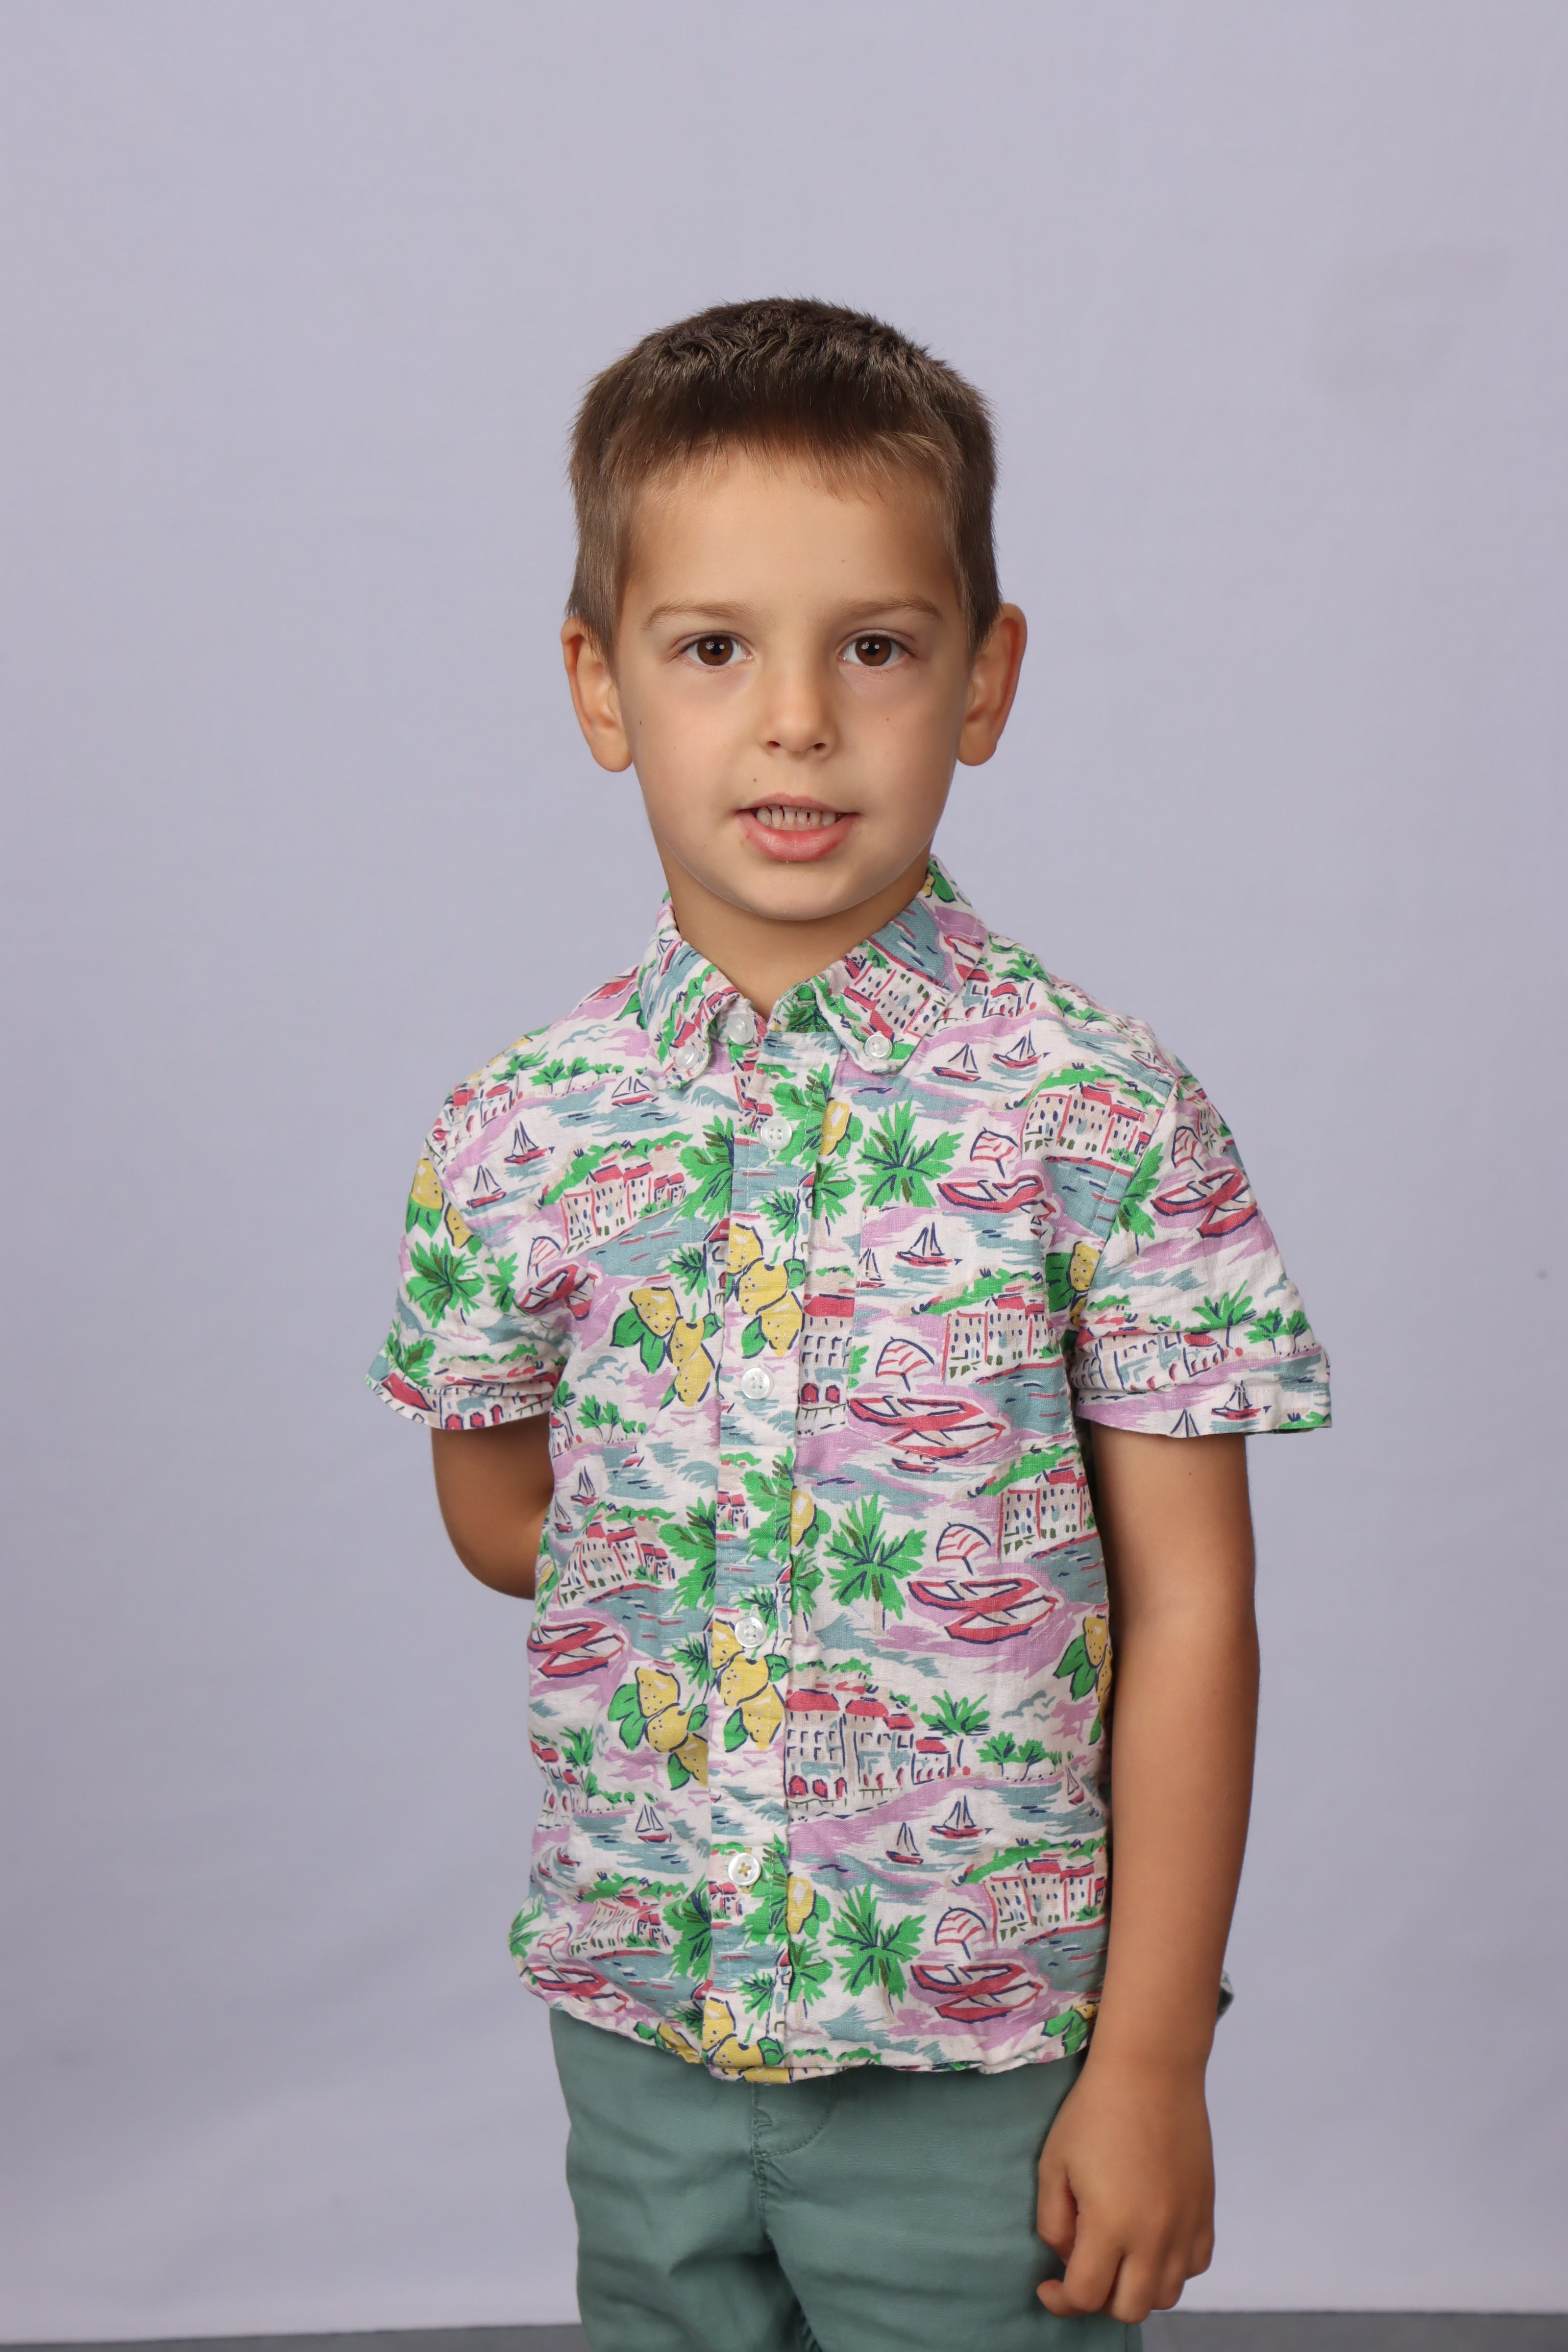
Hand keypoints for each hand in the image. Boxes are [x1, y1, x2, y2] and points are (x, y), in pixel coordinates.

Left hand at [1036, 2053, 1215, 2322]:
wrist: (1151, 2070)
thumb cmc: (1094, 2110)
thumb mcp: (1053, 2163)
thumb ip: (1052, 2222)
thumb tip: (1068, 2257)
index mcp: (1111, 2224)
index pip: (1086, 2296)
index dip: (1060, 2300)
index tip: (1047, 2285)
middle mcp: (1155, 2235)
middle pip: (1129, 2308)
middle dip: (1099, 2298)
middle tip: (1083, 2268)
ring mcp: (1186, 2225)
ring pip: (1165, 2294)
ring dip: (1136, 2287)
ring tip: (1117, 2254)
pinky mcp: (1206, 2211)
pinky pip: (1195, 2265)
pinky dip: (1171, 2267)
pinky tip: (1151, 2240)